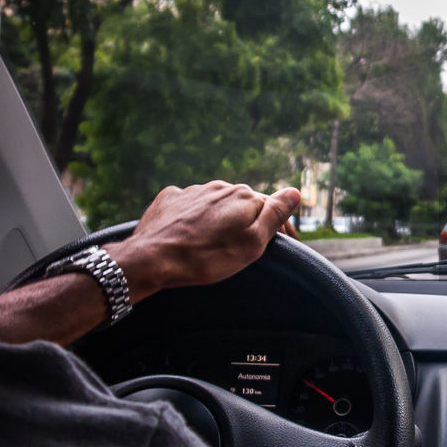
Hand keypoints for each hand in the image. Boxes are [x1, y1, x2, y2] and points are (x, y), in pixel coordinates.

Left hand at [105, 181, 301, 300]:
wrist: (152, 258)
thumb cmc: (206, 256)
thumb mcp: (251, 242)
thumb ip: (274, 214)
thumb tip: (294, 191)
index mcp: (244, 197)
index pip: (272, 206)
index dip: (281, 226)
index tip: (286, 246)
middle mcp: (220, 187)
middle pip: (243, 204)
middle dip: (249, 221)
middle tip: (248, 246)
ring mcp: (192, 191)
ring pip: (216, 203)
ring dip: (222, 218)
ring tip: (217, 242)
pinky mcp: (169, 199)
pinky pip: (190, 205)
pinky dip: (196, 217)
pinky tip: (191, 233)